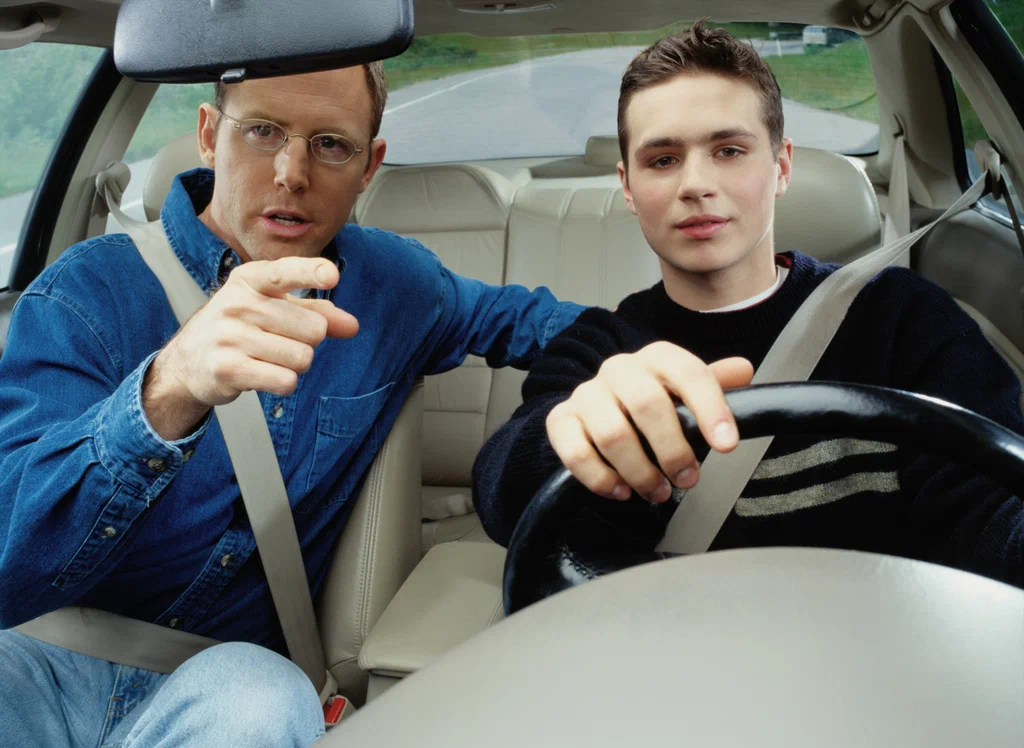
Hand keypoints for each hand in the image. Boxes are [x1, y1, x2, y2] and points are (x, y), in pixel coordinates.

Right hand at [143, 257, 358, 439]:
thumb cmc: (241, 327)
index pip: (285, 272)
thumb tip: (352, 325)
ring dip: (296, 364)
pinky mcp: (228, 369)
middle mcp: (238, 303)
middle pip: (313, 329)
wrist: (188, 361)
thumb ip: (316, 312)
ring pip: (302, 357)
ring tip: (269, 358)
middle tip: (281, 341)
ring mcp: (229, 336)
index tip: (332, 275)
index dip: (312, 273)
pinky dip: (284, 383)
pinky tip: (263, 374)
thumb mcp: (275, 308)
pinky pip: (286, 381)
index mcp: (250, 280)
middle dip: (309, 342)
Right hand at [545, 342, 752, 502]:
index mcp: (656, 358)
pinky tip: (621, 491)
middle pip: (647, 403)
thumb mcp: (682, 392)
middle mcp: (618, 369)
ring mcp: (586, 394)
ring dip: (640, 472)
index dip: (710, 408)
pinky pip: (575, 452)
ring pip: (612, 434)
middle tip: (688, 479)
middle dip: (673, 449)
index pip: (688, 372)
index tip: (727, 444)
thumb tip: (743, 369)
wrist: (597, 408)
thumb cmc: (649, 403)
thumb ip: (713, 383)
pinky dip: (601, 479)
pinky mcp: (560, 420)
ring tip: (657, 492)